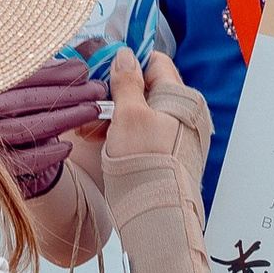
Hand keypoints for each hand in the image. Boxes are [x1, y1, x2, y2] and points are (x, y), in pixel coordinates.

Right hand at [0, 54, 106, 197]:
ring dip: (68, 118)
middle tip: (96, 91)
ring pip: (33, 127)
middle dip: (69, 93)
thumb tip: (77, 67)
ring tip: (91, 111)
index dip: (56, 73)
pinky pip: (29, 158)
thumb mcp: (26, 89)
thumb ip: (45, 75)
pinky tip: (68, 146)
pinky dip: (51, 153)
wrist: (2, 152)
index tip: (82, 71)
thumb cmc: (20, 114)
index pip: (23, 76)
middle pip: (30, 100)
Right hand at [99, 51, 217, 272]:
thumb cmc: (145, 165)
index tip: (102, 73)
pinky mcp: (169, 158)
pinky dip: (123, 136)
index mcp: (182, 98)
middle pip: (146, 90)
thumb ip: (126, 82)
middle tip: (90, 107)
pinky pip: (144, 137)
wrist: (159, 218)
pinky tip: (100, 145)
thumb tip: (125, 54)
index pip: (156, 63)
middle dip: (115, 96)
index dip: (128, 64)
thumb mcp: (128, 116)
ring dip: (114, 118)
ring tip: (88, 132)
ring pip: (142, 115)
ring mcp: (179, 138)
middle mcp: (185, 115)